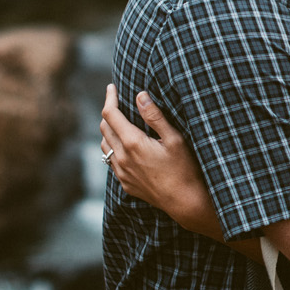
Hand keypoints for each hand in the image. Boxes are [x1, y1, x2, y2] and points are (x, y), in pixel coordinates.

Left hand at [100, 85, 222, 240]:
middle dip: (109, 112)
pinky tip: (125, 147)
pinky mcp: (125, 183)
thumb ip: (155, 116)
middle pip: (104, 127)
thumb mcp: (175, 139)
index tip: (112, 87)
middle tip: (118, 102)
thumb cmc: (185, 169)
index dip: (110, 97)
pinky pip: (111, 161)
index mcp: (132, 143)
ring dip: (108, 130)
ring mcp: (121, 173)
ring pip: (104, 145)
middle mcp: (121, 158)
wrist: (185, 202)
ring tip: (120, 123)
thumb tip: (140, 95)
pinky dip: (113, 148)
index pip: (110, 114)